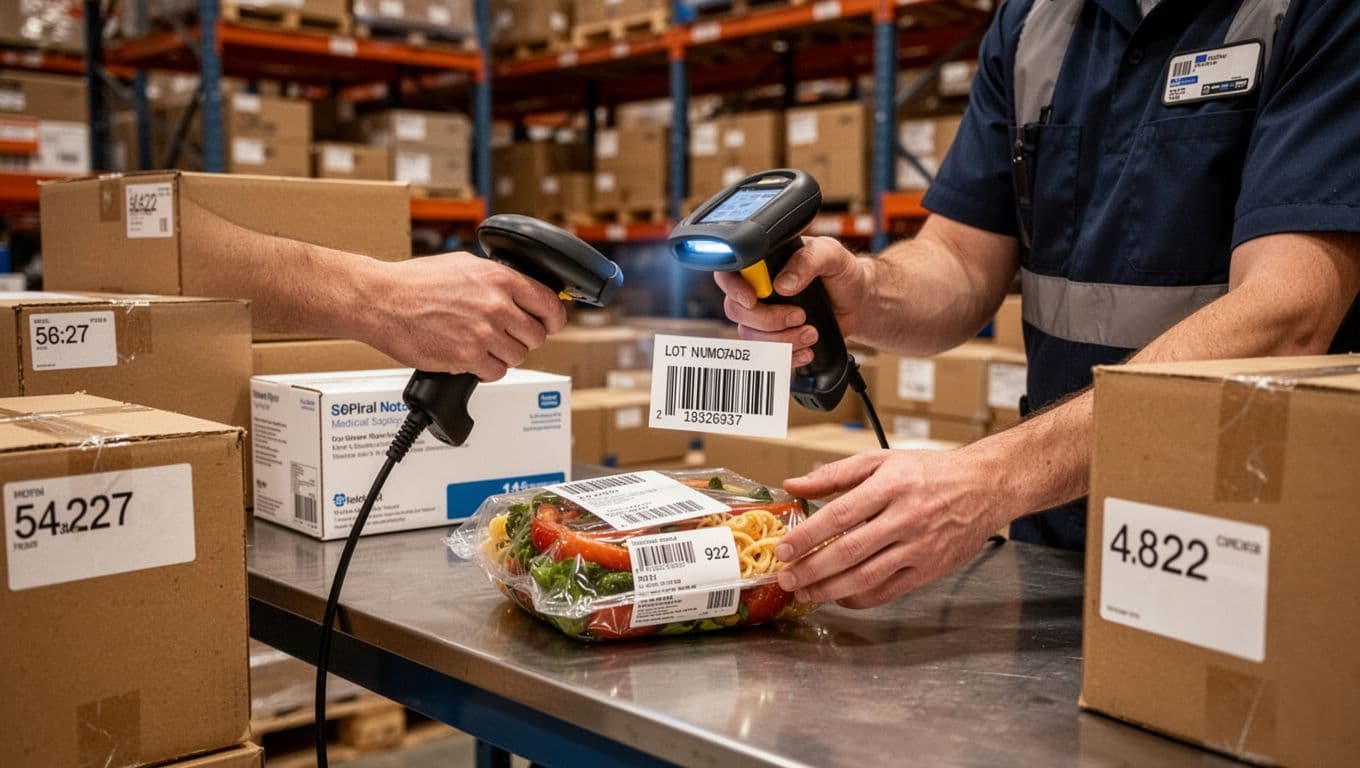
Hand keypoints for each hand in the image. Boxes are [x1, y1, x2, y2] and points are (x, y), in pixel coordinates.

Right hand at [365, 252, 566, 380]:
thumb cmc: (416, 282)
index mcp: (500, 278)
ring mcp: (482, 333)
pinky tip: (471, 355)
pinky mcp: (467, 357)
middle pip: (537, 335)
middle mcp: (496, 305)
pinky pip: (496, 372)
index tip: (549, 323)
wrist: (381, 301)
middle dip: (524, 337)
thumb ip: (498, 279)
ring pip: (518, 356)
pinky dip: (487, 368)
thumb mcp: (465, 265)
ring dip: (504, 354)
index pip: (549, 304)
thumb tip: (524, 290)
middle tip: (506, 334)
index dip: (553, 318)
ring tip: (483, 343)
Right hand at [713, 236, 869, 366]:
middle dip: (768, 319)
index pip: (729, 273)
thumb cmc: (842, 273)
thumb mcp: (830, 254)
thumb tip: (783, 284)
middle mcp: (757, 291)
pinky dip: (788, 357)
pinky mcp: (775, 340)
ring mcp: (764, 317)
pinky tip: (807, 350)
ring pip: (751, 337)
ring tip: (811, 332)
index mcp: (764, 264)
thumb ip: (807, 260)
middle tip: (800, 315)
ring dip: (782, 340)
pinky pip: (767, 356)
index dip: (733, 288)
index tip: (753, 299)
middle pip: (736, 311)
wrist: (859, 302)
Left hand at [775, 448, 1010, 607]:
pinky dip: (861, 598)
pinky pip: (889, 590)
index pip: (840, 514)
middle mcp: (905, 517)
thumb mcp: (881, 460)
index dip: (808, 535)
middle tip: (787, 578)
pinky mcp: (930, 568)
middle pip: (850, 550)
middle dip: (813, 568)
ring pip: (868, 576)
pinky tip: (840, 598)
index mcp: (890, 486)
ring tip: (805, 593)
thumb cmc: (929, 472)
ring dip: (831, 589)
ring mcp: (919, 546)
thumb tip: (794, 484)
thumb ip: (835, 474)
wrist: (983, 487)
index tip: (784, 549)